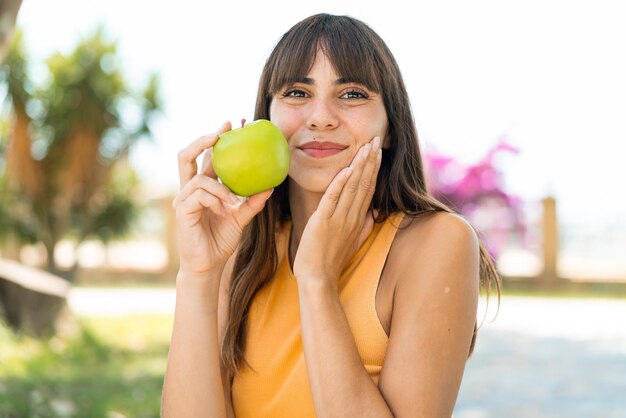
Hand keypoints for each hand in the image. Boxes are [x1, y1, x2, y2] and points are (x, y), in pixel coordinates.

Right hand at [172, 121, 272, 278]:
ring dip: (220, 187)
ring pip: (199, 178)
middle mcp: (190, 189)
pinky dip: (216, 200)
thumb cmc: (221, 240)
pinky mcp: (182, 211)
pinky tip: (226, 210)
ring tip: (235, 201)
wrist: (208, 265)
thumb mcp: (242, 217)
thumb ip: (253, 202)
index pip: (206, 157)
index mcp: (203, 187)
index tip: (233, 123)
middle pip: (186, 155)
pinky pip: (200, 195)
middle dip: (203, 140)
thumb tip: (271, 185)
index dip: (216, 138)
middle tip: (221, 132)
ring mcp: (183, 199)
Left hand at [293, 136, 382, 286]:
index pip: (369, 188)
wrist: (319, 279)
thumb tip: (372, 212)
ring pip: (353, 187)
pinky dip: (340, 183)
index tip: (377, 151)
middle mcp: (352, 217)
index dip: (373, 168)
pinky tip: (346, 168)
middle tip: (376, 139)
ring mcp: (339, 219)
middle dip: (370, 160)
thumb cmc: (332, 261)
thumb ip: (364, 225)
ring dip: (359, 165)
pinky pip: (333, 199)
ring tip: (366, 147)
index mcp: (358, 219)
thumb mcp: (353, 241)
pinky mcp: (323, 222)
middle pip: (364, 183)